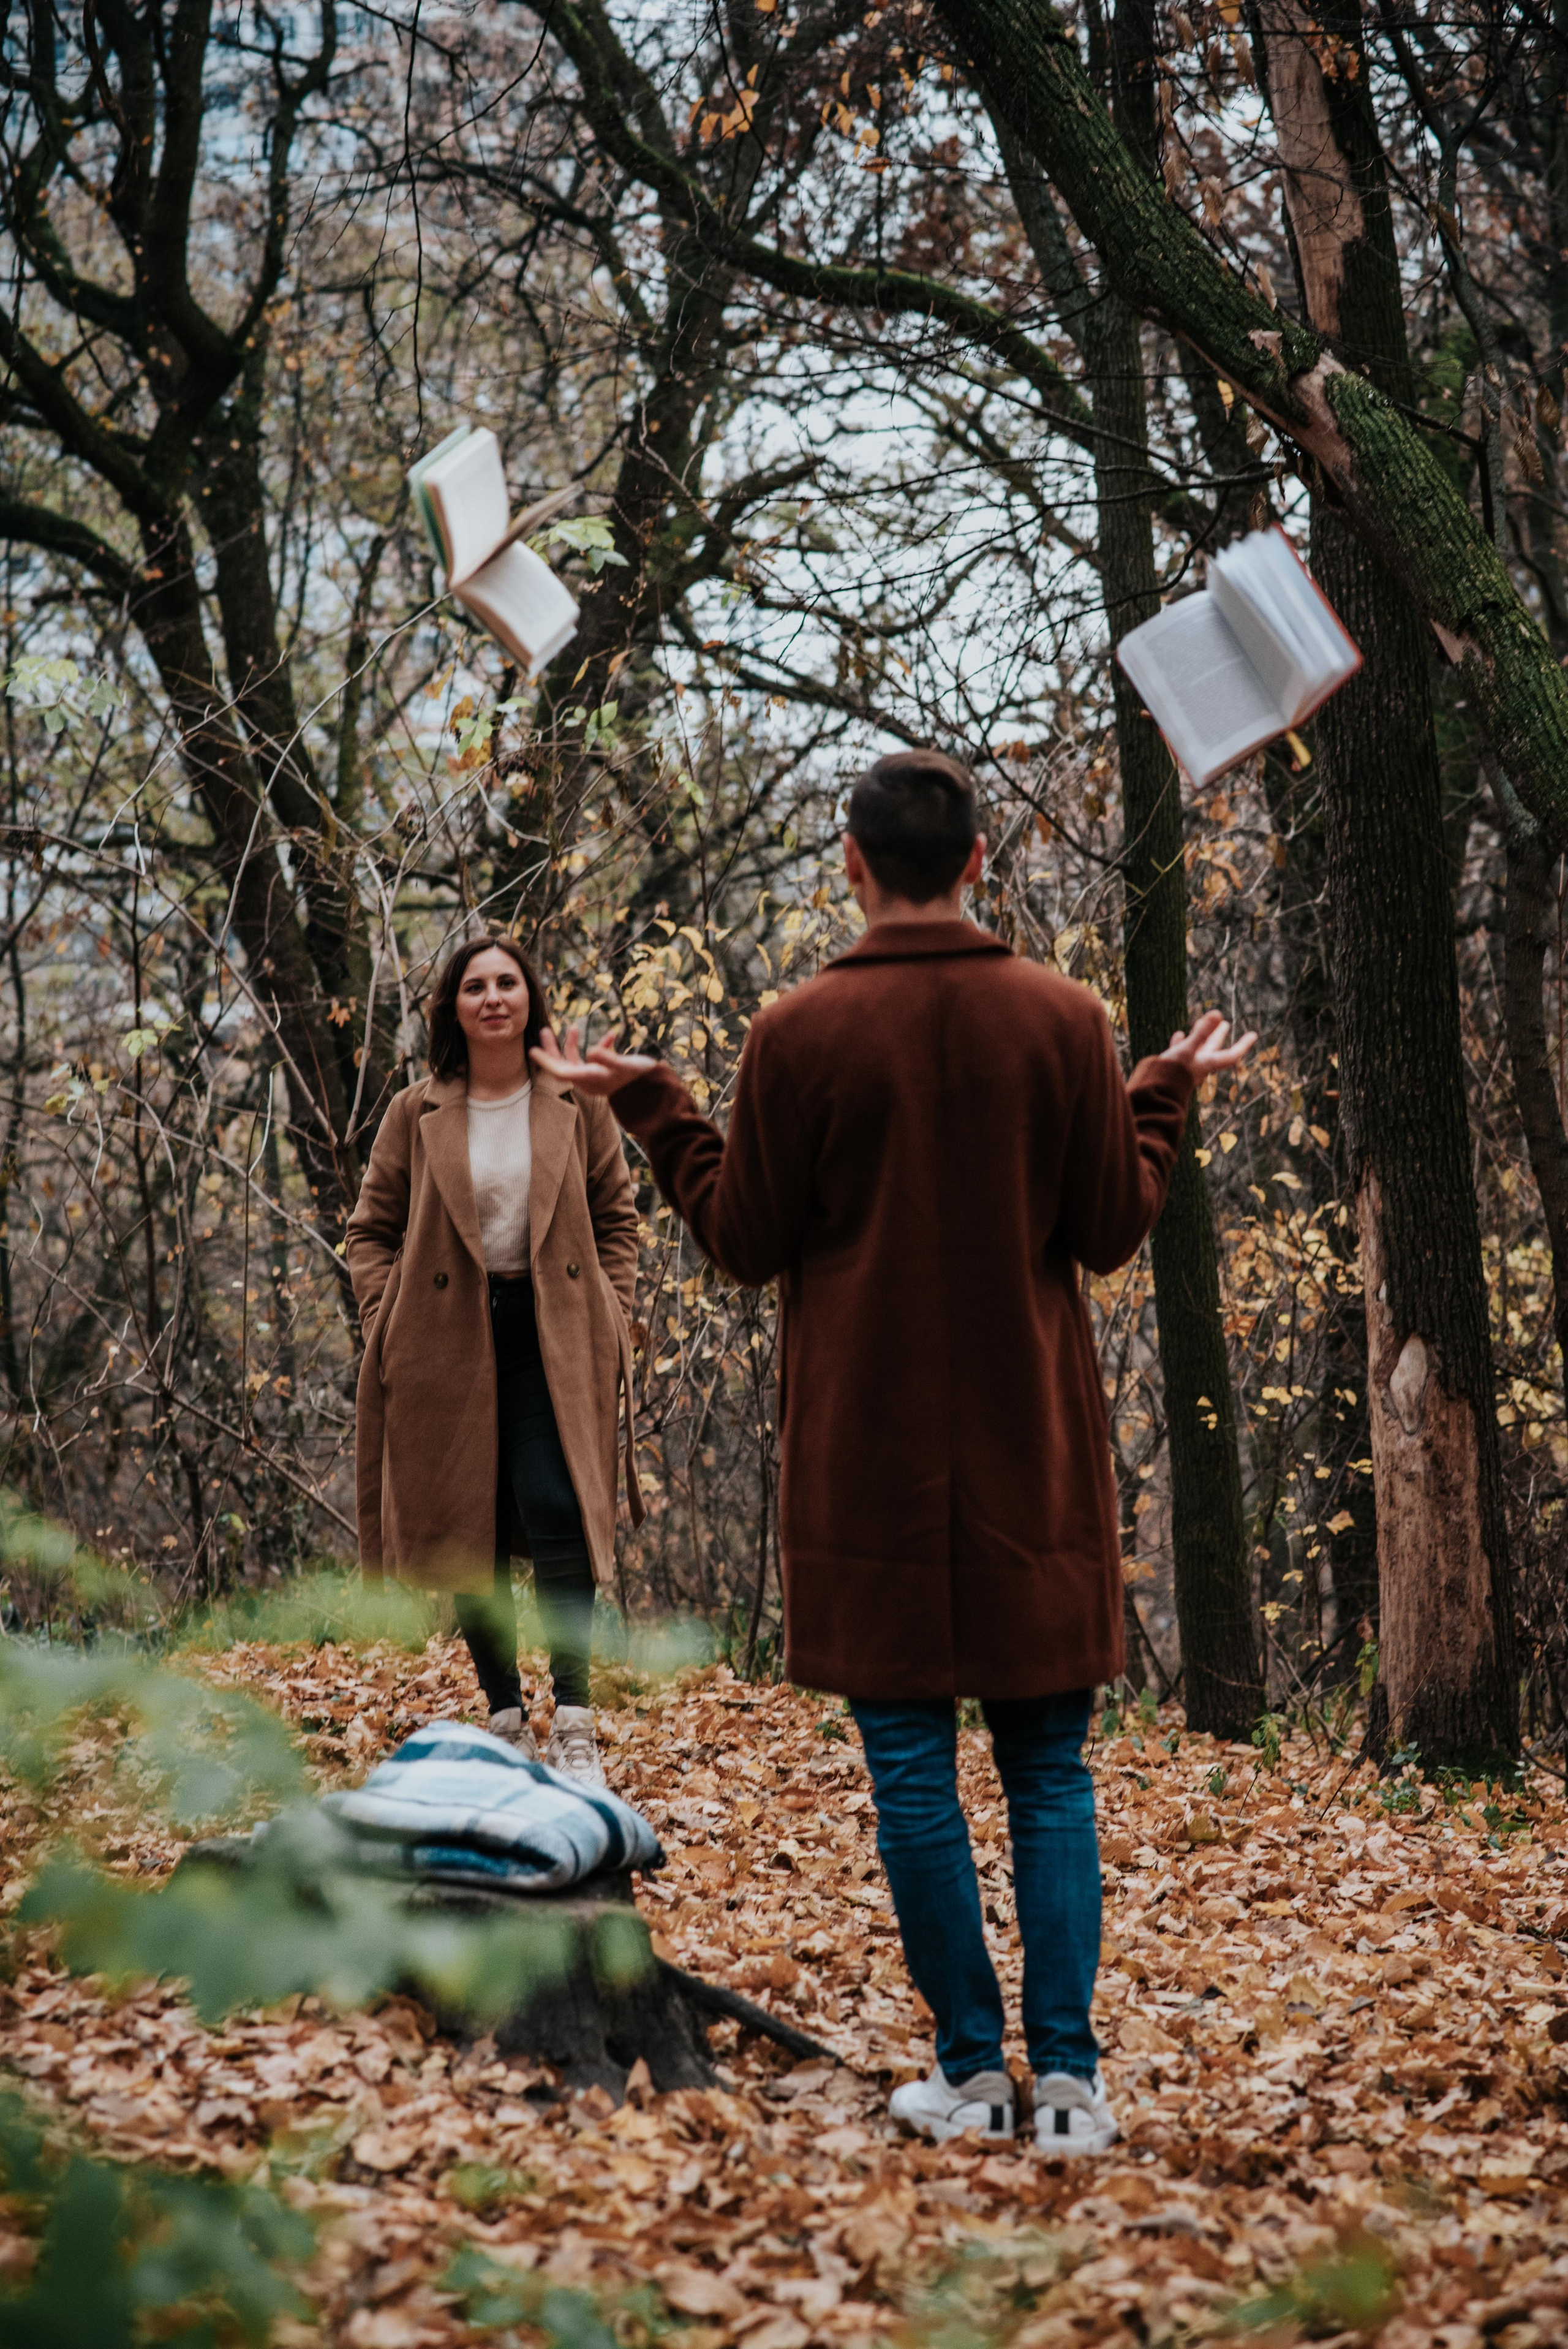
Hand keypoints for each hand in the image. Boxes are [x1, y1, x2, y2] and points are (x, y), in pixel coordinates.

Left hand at [530, 1023, 656, 1097]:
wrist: (656, 1092)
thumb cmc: (640, 1079)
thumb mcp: (626, 1066)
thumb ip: (609, 1058)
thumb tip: (591, 1050)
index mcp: (589, 1079)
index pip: (560, 1071)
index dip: (546, 1060)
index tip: (532, 1050)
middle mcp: (589, 1080)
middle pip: (563, 1065)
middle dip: (554, 1048)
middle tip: (545, 1030)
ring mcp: (597, 1078)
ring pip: (577, 1061)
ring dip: (573, 1044)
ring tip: (574, 1027)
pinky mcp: (607, 1074)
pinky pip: (597, 1060)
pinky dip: (602, 1047)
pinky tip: (612, 1035)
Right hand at [1163, 1009, 1257, 1081]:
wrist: (1153, 1093)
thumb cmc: (1171, 1073)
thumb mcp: (1186, 1050)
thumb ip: (1201, 1032)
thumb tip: (1217, 1012)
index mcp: (1207, 1064)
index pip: (1231, 1055)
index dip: (1243, 1045)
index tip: (1254, 1035)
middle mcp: (1199, 1066)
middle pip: (1214, 1049)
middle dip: (1219, 1035)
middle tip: (1226, 1023)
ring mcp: (1187, 1068)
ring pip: (1197, 1049)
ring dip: (1201, 1036)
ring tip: (1200, 1023)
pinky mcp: (1174, 1068)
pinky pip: (1181, 1052)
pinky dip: (1182, 1042)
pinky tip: (1179, 1034)